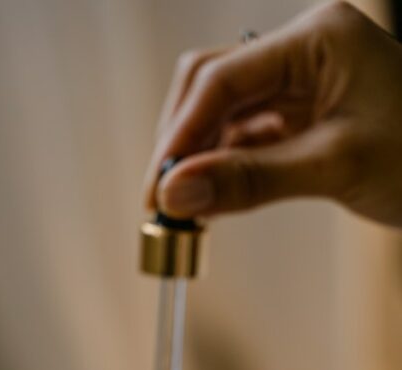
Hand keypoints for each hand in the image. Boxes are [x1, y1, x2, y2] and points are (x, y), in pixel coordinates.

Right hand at [144, 2, 401, 226]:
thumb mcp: (335, 168)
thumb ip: (251, 180)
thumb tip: (175, 195)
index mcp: (319, 37)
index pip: (223, 77)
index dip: (181, 132)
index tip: (157, 185)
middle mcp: (304, 51)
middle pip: (212, 86)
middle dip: (181, 141)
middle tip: (159, 200)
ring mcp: (302, 85)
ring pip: (224, 115)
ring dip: (198, 159)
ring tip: (179, 209)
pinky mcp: (302, 119)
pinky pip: (246, 139)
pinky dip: (224, 169)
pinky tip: (209, 202)